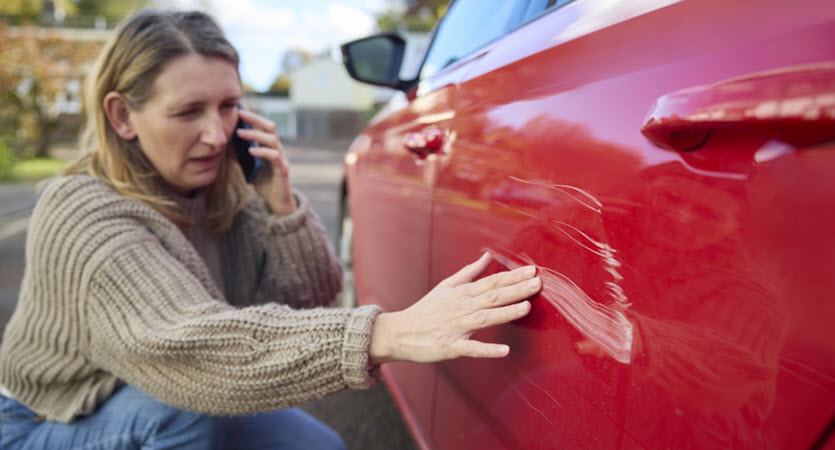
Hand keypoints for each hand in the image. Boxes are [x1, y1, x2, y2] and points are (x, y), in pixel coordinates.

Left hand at [235, 108, 296, 214]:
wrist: (277, 201)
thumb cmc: (263, 181)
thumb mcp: (247, 165)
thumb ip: (239, 154)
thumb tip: (225, 142)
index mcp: (269, 145)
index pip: (262, 125)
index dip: (252, 115)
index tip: (238, 107)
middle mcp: (277, 148)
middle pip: (269, 126)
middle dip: (255, 118)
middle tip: (239, 113)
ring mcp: (281, 157)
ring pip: (272, 139)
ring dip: (255, 134)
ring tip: (239, 133)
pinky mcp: (282, 169)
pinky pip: (274, 156)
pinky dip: (262, 151)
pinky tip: (250, 151)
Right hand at [369, 252, 540, 364]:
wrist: (401, 332)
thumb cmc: (426, 310)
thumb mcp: (447, 286)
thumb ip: (469, 272)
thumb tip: (487, 256)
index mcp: (462, 293)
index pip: (491, 282)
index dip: (512, 276)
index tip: (532, 271)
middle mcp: (461, 308)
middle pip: (492, 296)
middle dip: (516, 290)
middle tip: (537, 283)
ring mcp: (457, 327)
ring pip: (485, 318)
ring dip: (506, 312)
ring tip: (526, 307)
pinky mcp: (451, 347)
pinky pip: (472, 349)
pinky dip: (488, 350)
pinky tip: (504, 351)